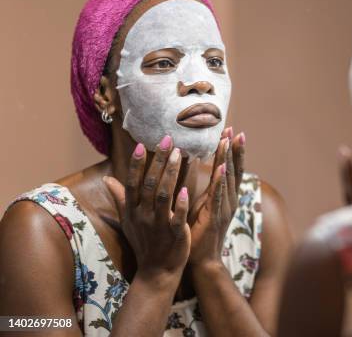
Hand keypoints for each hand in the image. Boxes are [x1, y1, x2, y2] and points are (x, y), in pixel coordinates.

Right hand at [104, 136, 189, 283]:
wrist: (157, 271)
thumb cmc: (144, 241)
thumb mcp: (128, 220)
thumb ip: (121, 198)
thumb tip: (106, 179)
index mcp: (133, 210)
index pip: (133, 183)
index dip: (137, 164)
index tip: (142, 144)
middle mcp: (143, 215)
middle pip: (150, 184)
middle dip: (158, 160)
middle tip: (168, 139)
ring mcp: (159, 225)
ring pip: (163, 196)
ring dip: (171, 173)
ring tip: (179, 153)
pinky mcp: (175, 234)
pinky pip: (176, 218)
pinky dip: (180, 205)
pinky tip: (185, 191)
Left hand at [187, 128, 245, 266]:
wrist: (201, 260)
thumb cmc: (198, 232)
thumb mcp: (199, 204)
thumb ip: (201, 186)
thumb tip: (194, 168)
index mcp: (225, 196)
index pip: (230, 168)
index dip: (232, 150)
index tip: (232, 131)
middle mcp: (229, 200)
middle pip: (234, 169)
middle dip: (234, 149)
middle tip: (235, 129)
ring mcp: (224, 208)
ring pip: (228, 179)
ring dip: (229, 158)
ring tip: (230, 140)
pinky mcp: (216, 217)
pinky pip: (219, 196)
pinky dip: (221, 181)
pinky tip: (223, 168)